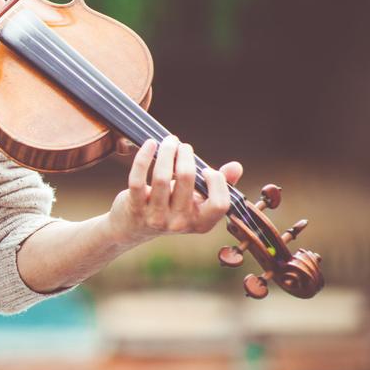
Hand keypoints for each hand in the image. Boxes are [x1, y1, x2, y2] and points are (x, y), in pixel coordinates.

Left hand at [106, 136, 243, 246]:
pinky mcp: (135, 208)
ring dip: (167, 152)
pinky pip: (138, 179)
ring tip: (169, 141)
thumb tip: (236, 167)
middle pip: (187, 180)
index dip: (217, 182)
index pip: (220, 203)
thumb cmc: (171, 207)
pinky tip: (150, 144)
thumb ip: (219, 185)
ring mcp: (156, 217)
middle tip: (182, 146)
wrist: (133, 228)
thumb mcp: (196, 200)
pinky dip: (143, 158)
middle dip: (186, 155)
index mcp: (201, 223)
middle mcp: (179, 223)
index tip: (206, 169)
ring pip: (162, 177)